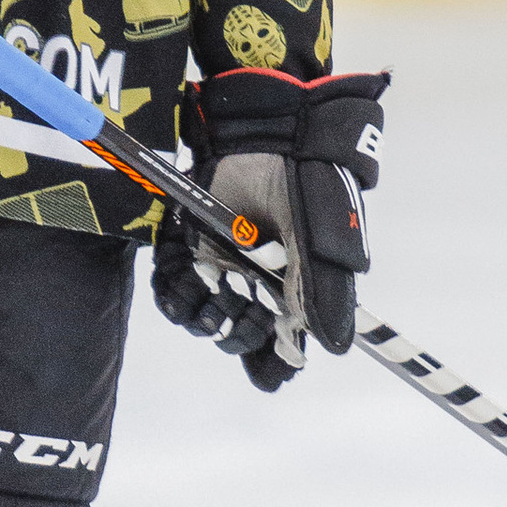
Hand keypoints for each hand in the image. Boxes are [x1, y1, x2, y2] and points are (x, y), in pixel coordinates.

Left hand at [152, 67, 388, 392]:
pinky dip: (172, 287)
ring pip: (199, 314)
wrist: (269, 133)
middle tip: (242, 314)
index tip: (267, 373)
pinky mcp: (189, 241)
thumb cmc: (307, 186)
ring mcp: (220, 262)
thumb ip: (326, 294)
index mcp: (293, 286)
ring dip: (198, 315)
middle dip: (236, 334)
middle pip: (237, 333)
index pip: (280, 343)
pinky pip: (171, 282)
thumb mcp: (322, 242)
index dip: (271, 362)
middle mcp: (255, 280)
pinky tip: (182, 272)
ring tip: (209, 295)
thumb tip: (335, 347)